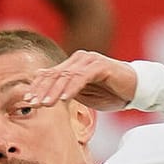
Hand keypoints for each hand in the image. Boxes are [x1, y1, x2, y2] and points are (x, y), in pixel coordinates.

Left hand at [23, 50, 138, 111]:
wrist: (135, 89)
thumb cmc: (110, 92)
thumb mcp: (83, 94)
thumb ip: (66, 91)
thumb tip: (44, 95)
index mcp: (72, 65)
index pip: (50, 75)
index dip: (37, 87)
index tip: (27, 101)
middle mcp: (79, 59)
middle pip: (55, 74)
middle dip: (42, 90)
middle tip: (32, 103)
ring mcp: (90, 60)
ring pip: (66, 76)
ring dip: (55, 91)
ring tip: (45, 104)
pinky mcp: (101, 66)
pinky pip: (83, 77)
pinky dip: (73, 88)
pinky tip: (65, 99)